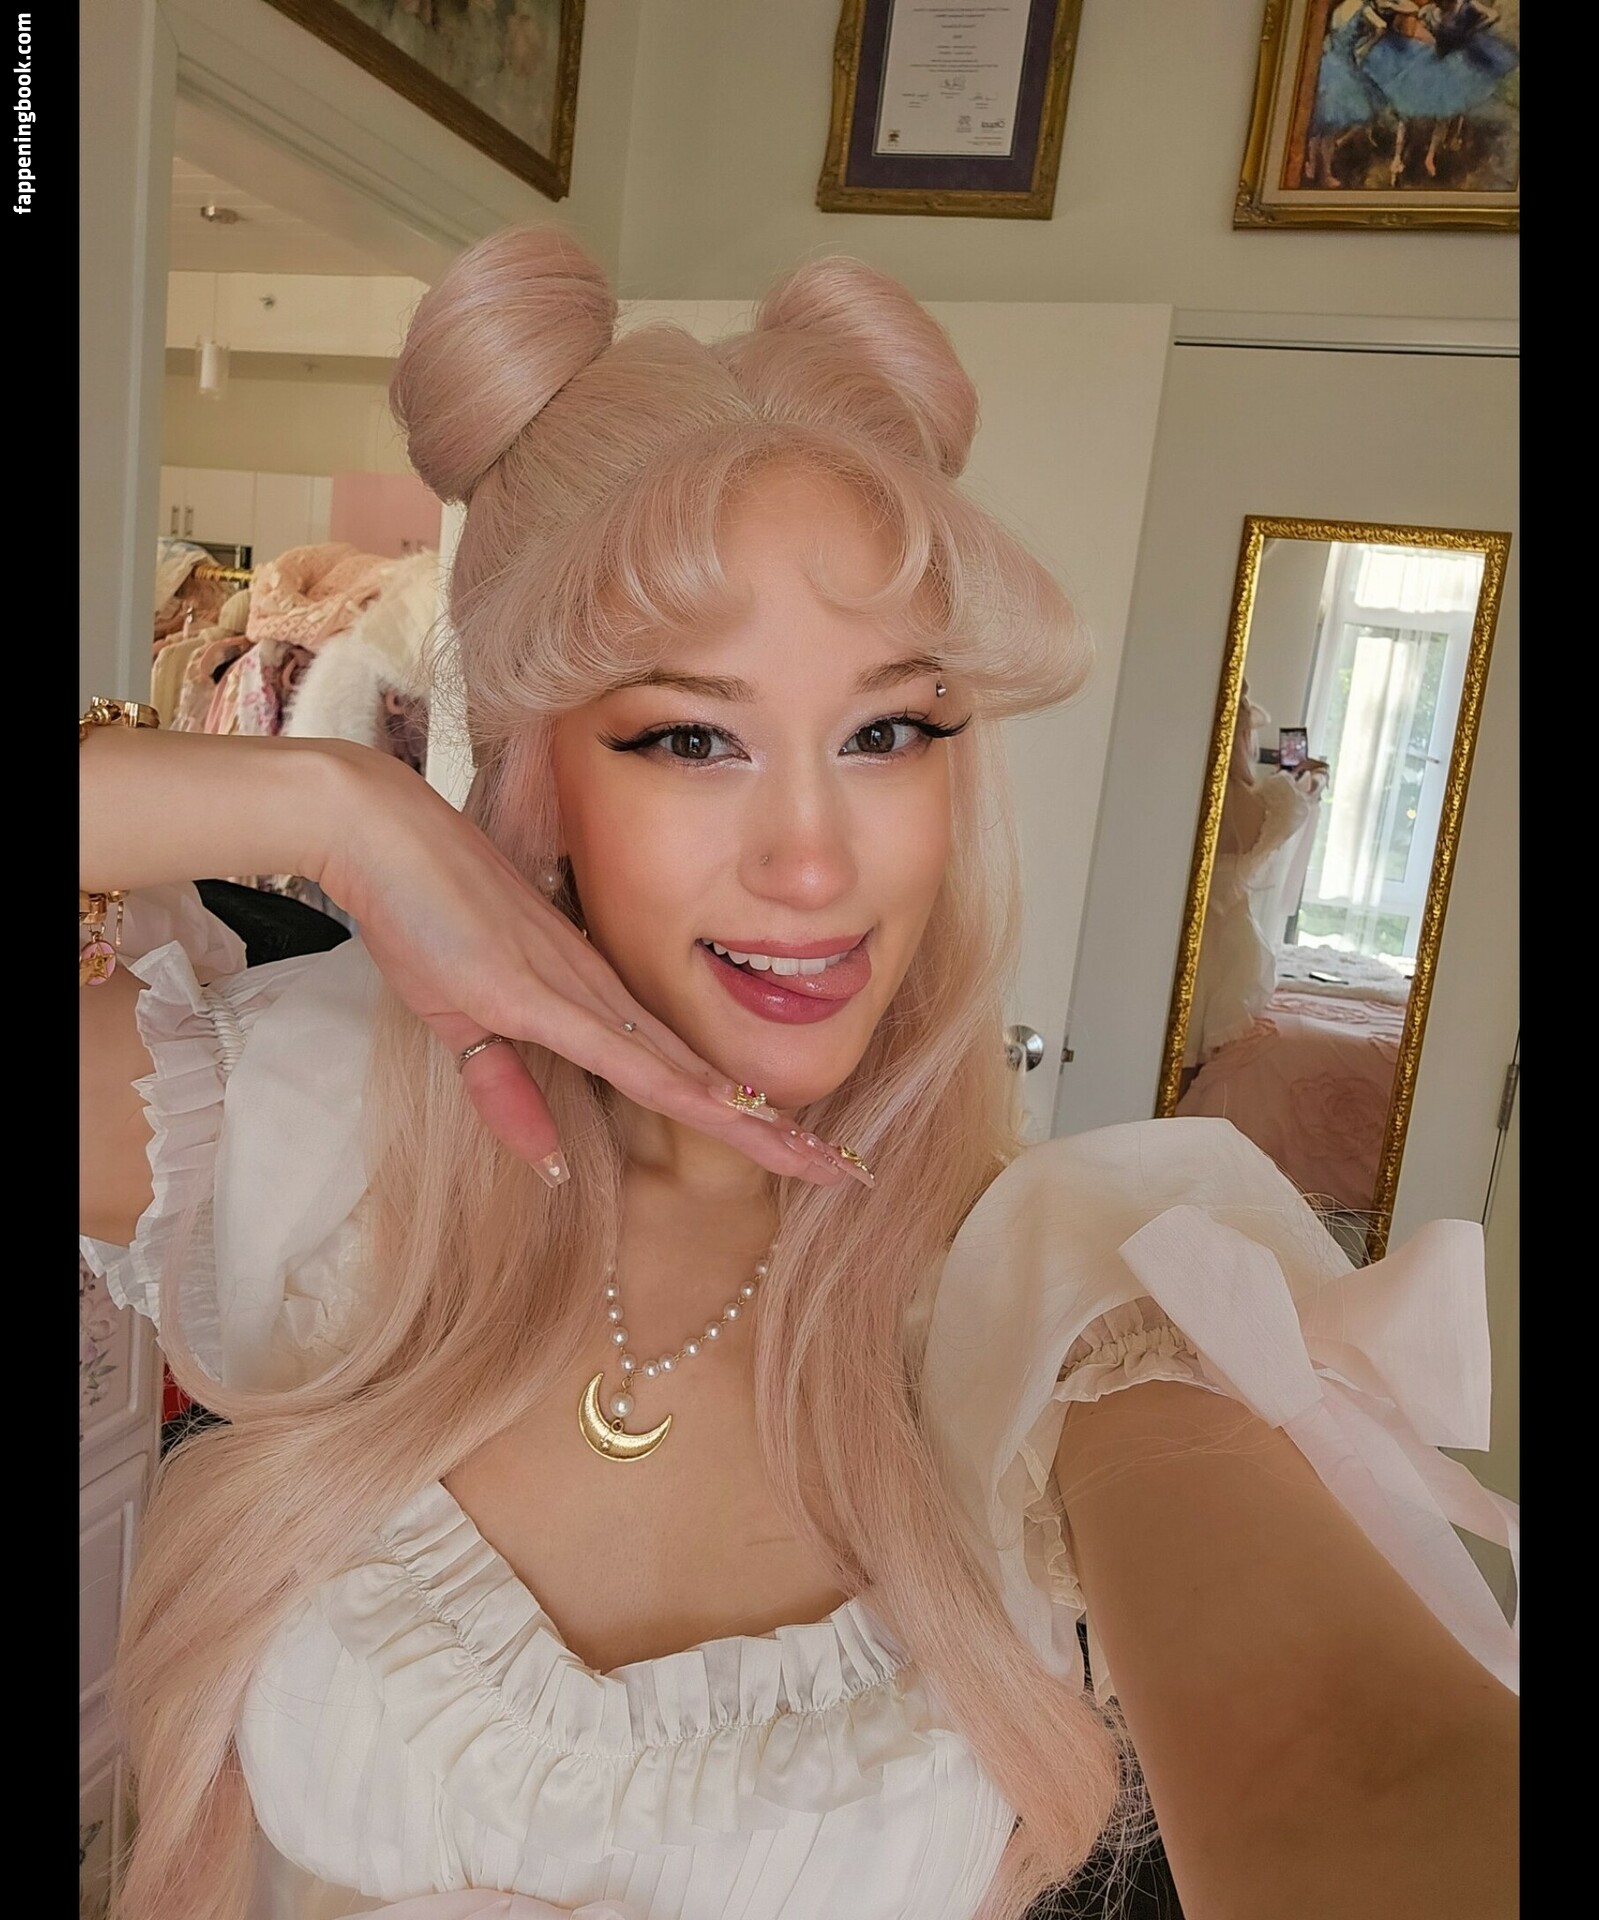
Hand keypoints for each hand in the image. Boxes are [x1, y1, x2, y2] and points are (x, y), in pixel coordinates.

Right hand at [317, 754, 865, 1191]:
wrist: (377, 836)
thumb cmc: (419, 913)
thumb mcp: (461, 1024)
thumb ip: (505, 1094)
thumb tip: (546, 1166)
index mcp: (593, 1004)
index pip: (684, 1076)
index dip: (744, 1116)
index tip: (799, 1149)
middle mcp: (603, 999)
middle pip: (705, 1082)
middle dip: (776, 1131)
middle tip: (844, 1173)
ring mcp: (576, 993)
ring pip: (683, 1075)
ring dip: (752, 1121)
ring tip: (817, 1159)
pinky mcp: (535, 991)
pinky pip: (621, 1051)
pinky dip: (677, 1088)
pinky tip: (728, 1114)